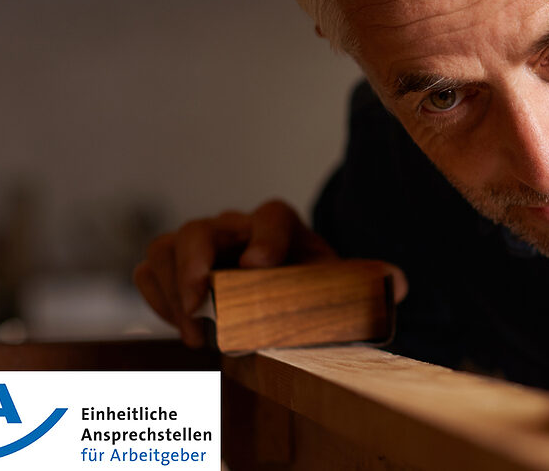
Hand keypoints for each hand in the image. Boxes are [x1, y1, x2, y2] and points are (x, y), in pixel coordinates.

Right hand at [132, 199, 406, 347]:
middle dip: (197, 263)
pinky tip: (181, 327)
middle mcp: (236, 228)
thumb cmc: (307, 285)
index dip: (263, 237)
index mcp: (280, 226)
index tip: (257, 268)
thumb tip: (398, 283)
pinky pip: (150, 269)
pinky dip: (157, 297)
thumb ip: (364, 280)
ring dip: (173, 289)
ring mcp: (202, 245)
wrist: (280, 290)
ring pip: (170, 246)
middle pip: (204, 228)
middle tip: (203, 305)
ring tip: (194, 333)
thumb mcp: (337, 283)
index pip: (270, 216)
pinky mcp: (176, 265)